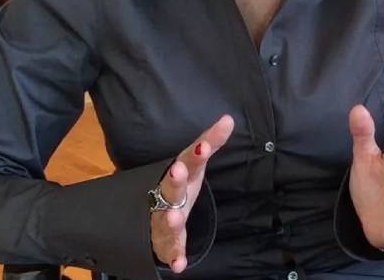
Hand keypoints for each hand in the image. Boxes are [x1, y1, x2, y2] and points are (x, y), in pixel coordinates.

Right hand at [150, 114, 234, 273]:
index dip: (196, 154)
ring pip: (166, 220)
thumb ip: (211, 142)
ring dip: (170, 220)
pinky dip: (174, 257)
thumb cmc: (181, 186)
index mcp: (180, 175)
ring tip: (175, 218)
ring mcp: (164, 220)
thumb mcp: (196, 164)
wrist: (155, 215)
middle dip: (175, 180)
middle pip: (171, 188)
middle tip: (178, 171)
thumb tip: (228, 119)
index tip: (204, 146)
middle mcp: (169, 196)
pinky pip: (170, 250)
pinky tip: (179, 265)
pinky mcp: (167, 242)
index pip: (188, 160)